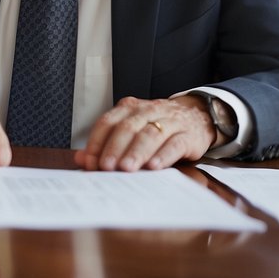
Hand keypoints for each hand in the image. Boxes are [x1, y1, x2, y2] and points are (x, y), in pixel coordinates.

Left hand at [74, 95, 214, 170]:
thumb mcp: (132, 131)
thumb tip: (81, 159)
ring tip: (126, 168)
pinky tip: (154, 167)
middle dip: (115, 148)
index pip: (108, 122)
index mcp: (129, 109)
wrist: (197, 116)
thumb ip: (105, 144)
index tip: (91, 162)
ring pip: (150, 135)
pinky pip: (174, 144)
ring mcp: (170, 122)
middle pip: (127, 128)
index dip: (97, 142)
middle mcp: (147, 111)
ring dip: (136, 152)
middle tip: (106, 167)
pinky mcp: (188, 135)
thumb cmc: (157, 127)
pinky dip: (163, 155)